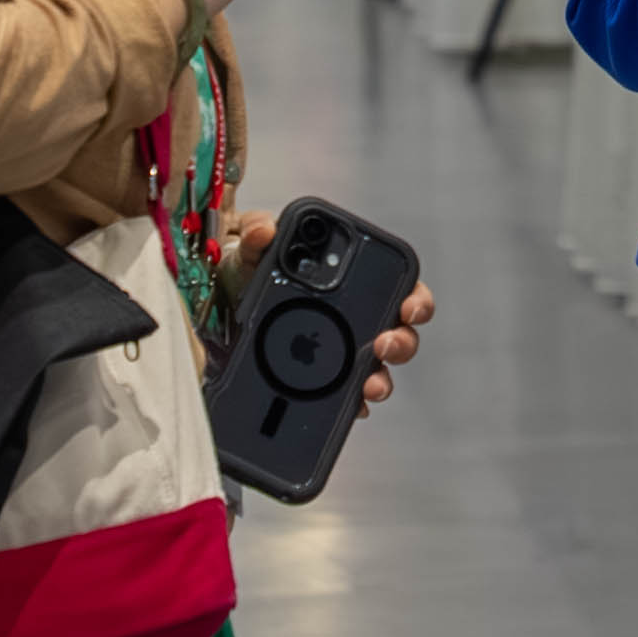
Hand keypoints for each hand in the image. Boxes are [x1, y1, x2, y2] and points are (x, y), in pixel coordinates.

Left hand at [221, 218, 433, 412]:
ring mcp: (344, 353)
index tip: (408, 308)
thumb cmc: (250, 270)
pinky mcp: (323, 382)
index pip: (401, 286)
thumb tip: (264, 229)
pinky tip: (347, 407)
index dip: (415, 299)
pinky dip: (351, 404)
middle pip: (399, 333)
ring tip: (368, 386)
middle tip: (383, 345)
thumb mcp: (250, 250)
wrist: (222, 305)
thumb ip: (256, 235)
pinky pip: (346, 398)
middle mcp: (358, 318)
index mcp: (352, 280)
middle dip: (401, 343)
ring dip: (381, 379)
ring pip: (379, 370)